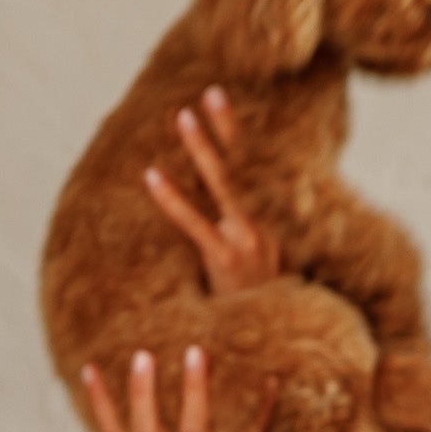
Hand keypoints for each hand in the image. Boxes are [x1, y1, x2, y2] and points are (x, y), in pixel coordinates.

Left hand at [144, 88, 281, 295]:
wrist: (276, 339)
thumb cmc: (268, 300)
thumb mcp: (275, 262)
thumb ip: (263, 231)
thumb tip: (241, 206)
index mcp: (279, 221)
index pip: (265, 170)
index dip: (250, 137)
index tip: (235, 106)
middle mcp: (266, 224)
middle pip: (247, 166)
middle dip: (229, 127)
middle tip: (212, 92)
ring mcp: (246, 241)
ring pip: (223, 185)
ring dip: (202, 148)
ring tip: (183, 117)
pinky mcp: (224, 260)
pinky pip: (194, 223)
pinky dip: (172, 198)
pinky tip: (152, 176)